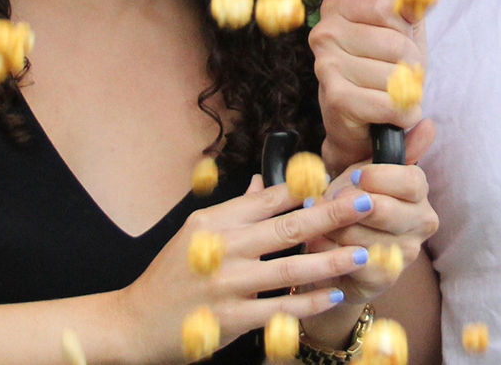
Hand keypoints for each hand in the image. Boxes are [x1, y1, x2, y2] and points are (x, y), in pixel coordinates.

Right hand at [115, 179, 373, 364]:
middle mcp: (223, 247)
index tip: (338, 177)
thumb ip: (234, 210)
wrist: (135, 322)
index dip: (306, 188)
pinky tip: (334, 294)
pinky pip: (280, 308)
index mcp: (215, 220)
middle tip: (365, 202)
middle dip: (330, 213)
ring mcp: (228, 284)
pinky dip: (309, 300)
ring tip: (360, 251)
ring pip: (289, 267)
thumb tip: (262, 183)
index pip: (268, 197)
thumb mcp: (195, 232)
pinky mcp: (232, 319)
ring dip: (330, 259)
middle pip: (286, 226)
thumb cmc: (169, 274)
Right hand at [310, 0, 432, 175]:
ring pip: (394, 74)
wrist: (362, 123)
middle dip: (411, 63)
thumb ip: (411, 7)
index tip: (398, 39)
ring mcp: (326, 65)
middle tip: (401, 74)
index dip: (403, 27)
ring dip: (407, 90)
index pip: (386, 5)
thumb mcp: (401, 31)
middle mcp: (325, 32)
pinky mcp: (336, 98)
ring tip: (395, 93)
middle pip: (395, 42)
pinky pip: (388, 103)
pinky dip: (403, 112)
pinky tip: (397, 113)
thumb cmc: (383, 69)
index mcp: (337, 6)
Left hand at [310, 158, 437, 302]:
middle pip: (387, 211)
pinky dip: (333, 250)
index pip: (410, 183)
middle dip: (352, 204)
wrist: (338, 241)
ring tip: (320, 220)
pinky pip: (358, 263)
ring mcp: (407, 252)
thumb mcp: (355, 175)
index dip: (379, 177)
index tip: (355, 177)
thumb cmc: (349, 198)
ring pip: (368, 238)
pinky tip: (320, 240)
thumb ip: (359, 166)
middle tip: (333, 200)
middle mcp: (421, 221)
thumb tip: (360, 170)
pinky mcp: (387, 277)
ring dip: (337, 228)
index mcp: (418, 190)